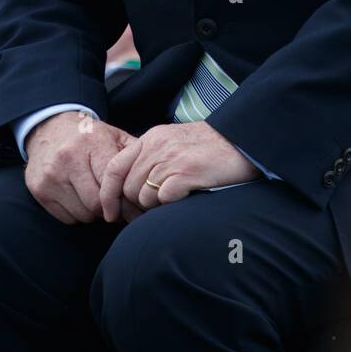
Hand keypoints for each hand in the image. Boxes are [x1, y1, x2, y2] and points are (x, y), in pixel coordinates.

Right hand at [24, 111, 141, 224]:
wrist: (49, 128)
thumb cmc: (89, 136)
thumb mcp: (113, 136)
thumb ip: (134, 156)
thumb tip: (153, 182)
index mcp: (92, 143)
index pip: (110, 184)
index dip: (123, 199)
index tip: (132, 206)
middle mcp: (68, 159)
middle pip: (96, 203)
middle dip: (110, 209)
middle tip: (117, 206)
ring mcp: (51, 176)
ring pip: (83, 214)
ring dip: (94, 213)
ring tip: (98, 198)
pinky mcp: (39, 190)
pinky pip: (67, 218)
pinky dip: (78, 214)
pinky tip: (80, 198)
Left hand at [98, 121, 260, 220]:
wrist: (242, 143)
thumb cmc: (209, 148)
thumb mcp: (174, 143)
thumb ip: (151, 158)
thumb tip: (130, 188)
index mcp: (152, 138)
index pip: (114, 167)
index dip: (108, 193)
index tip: (110, 213)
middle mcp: (157, 146)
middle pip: (128, 188)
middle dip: (137, 204)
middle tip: (155, 208)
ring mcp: (171, 159)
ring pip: (144, 197)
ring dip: (156, 205)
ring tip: (176, 197)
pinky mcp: (186, 173)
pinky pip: (163, 199)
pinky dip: (170, 204)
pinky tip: (186, 195)